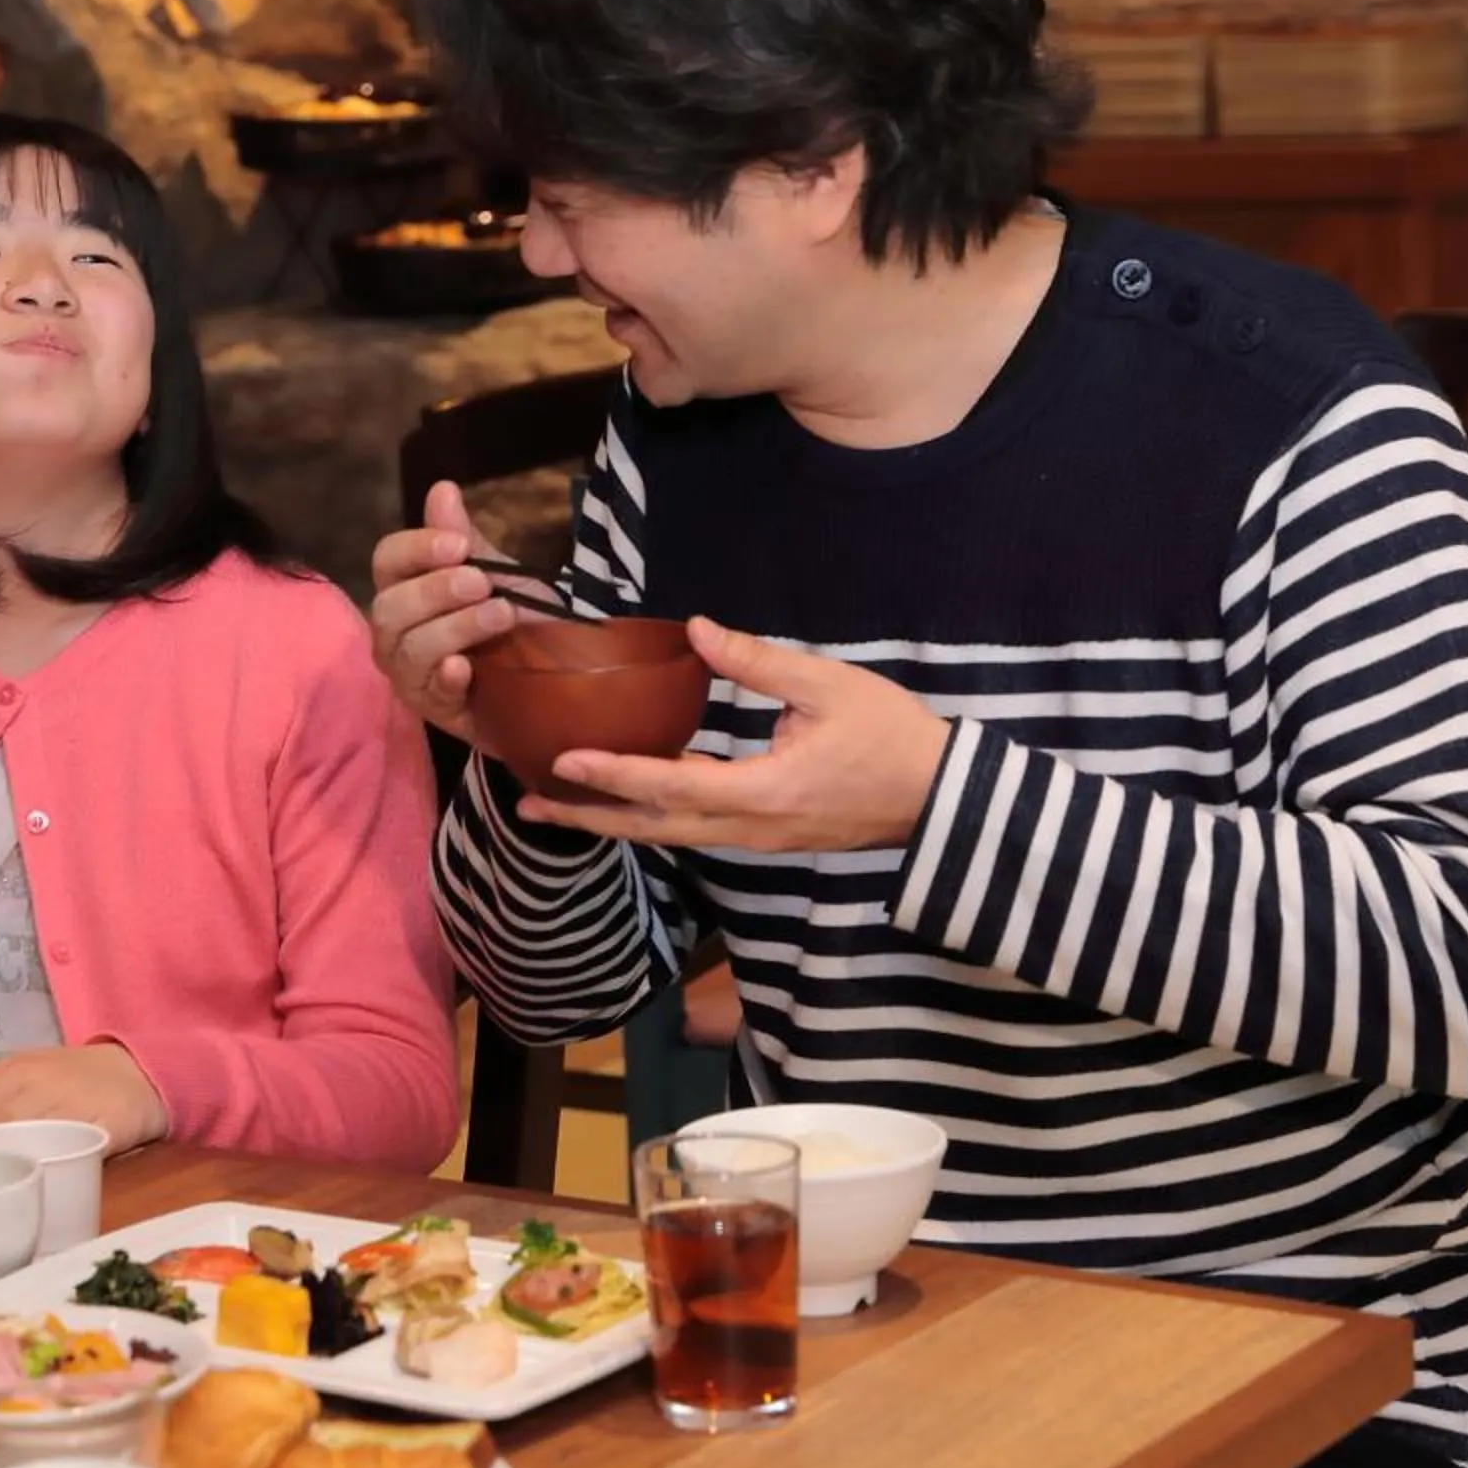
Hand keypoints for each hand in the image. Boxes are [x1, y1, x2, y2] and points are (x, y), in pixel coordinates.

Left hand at [0, 1045, 169, 1153]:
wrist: (138, 1071)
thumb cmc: (73, 1074)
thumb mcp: (26, 1067)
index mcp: (18, 1072)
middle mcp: (43, 1086)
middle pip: (1, 1119)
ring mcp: (75, 1107)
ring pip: (36, 1133)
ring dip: (7, 1157)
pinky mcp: (107, 1128)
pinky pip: (79, 1147)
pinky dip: (58, 1162)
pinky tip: (39, 1182)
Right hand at [366, 482, 540, 746]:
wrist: (556, 682)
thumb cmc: (518, 623)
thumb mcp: (502, 576)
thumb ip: (466, 539)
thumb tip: (442, 488)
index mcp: (407, 587)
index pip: (387, 559)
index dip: (417, 549)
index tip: (459, 545)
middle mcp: (396, 631)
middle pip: (389, 607)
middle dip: (436, 591)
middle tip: (483, 583)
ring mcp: (409, 673)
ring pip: (408, 648)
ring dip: (454, 628)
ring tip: (500, 616)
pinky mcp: (432, 709)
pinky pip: (428, 691)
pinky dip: (445, 676)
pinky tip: (466, 668)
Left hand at [522, 619, 952, 854]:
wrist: (942, 797)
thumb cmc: (891, 734)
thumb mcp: (827, 685)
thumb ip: (757, 661)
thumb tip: (697, 628)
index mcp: (762, 791)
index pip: (669, 784)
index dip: (612, 773)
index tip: (562, 759)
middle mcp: (749, 828)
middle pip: (652, 828)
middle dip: (587, 818)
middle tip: (525, 806)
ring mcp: (757, 839)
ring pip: (669, 836)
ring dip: (611, 823)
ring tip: (555, 807)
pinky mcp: (765, 835)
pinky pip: (693, 831)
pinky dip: (648, 818)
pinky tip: (623, 801)